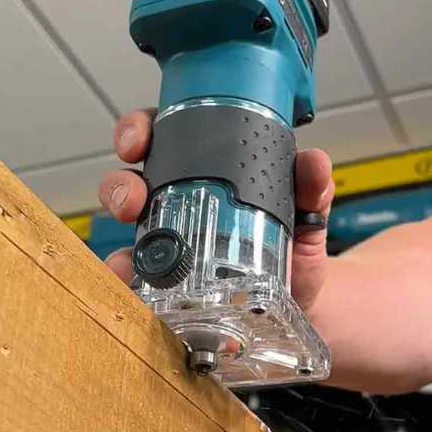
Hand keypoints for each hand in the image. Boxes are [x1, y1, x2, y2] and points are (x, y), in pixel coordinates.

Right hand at [98, 109, 334, 313]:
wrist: (303, 300)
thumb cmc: (295, 245)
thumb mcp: (306, 212)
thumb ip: (311, 187)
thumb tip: (313, 162)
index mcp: (204, 169)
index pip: (162, 137)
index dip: (139, 131)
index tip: (139, 141)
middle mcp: (177, 198)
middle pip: (130, 179)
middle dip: (119, 185)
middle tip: (131, 199)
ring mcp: (167, 238)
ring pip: (126, 229)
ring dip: (118, 245)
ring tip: (128, 250)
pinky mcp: (166, 277)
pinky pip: (137, 272)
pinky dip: (127, 275)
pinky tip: (130, 282)